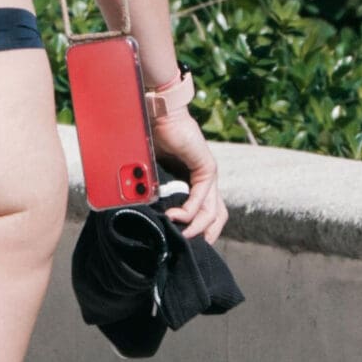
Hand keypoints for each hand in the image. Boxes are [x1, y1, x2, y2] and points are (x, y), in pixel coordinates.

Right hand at [153, 106, 224, 240]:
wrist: (156, 113)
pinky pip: (202, 197)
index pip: (206, 211)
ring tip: (179, 233)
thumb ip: (152, 190)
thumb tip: (144, 212)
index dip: (199, 229)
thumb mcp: (150, 173)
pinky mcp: (206, 167)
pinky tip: (176, 216)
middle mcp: (205, 179)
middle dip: (206, 235)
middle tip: (189, 248)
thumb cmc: (149, 138)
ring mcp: (208, 173)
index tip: (183, 242)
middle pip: (217, 215)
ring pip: (212, 211)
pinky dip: (190, 210)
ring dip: (196, 226)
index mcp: (193, 181)